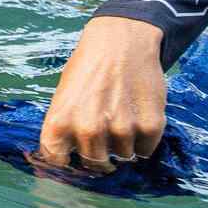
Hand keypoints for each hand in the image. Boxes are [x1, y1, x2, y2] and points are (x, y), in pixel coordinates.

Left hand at [35, 15, 167, 173]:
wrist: (121, 42)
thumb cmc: (87, 69)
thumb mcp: (63, 98)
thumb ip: (63, 130)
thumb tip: (65, 159)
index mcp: (59, 123)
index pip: (57, 163)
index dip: (68, 163)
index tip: (75, 159)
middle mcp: (88, 130)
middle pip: (95, 165)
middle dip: (100, 156)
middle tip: (105, 138)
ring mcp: (120, 129)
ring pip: (123, 158)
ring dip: (123, 146)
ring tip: (122, 120)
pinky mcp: (150, 126)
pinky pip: (146, 150)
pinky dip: (143, 141)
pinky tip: (138, 119)